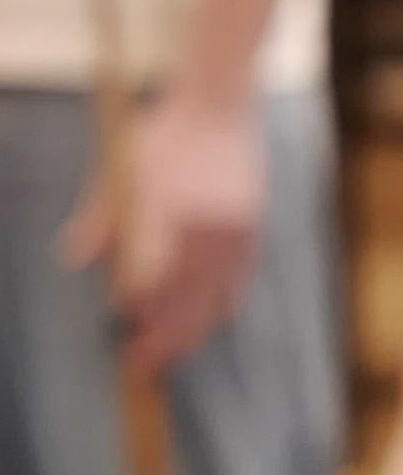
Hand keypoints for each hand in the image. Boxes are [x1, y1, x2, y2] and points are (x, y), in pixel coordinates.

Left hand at [61, 88, 268, 372]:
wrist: (223, 106)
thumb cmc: (166, 132)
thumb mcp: (123, 169)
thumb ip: (102, 216)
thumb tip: (76, 258)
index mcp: (179, 216)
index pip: (158, 284)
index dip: (142, 319)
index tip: (126, 345)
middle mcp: (214, 232)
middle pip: (191, 302)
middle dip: (167, 339)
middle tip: (144, 368)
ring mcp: (239, 235)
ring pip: (218, 298)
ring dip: (193, 328)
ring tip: (173, 351)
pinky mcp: (253, 233)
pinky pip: (238, 282)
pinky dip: (221, 304)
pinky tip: (210, 320)